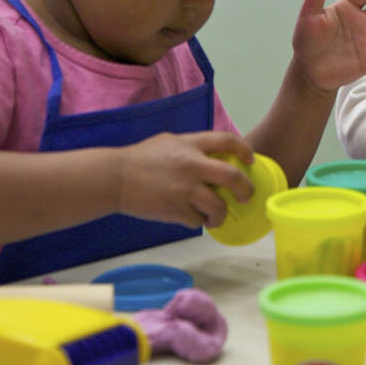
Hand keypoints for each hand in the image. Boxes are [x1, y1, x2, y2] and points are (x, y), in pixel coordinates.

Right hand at [117, 132, 255, 228]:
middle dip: (246, 189)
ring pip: (218, 207)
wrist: (115, 178)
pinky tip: (194, 218)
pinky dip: (199, 222)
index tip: (250, 160)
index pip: (228, 141)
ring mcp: (184, 190)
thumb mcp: (170, 141)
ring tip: (218, 216)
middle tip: (246, 195)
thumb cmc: (141, 158)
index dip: (245, 150)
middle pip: (233, 177)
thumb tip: (216, 155)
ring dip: (222, 214)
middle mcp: (192, 166)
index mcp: (191, 145)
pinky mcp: (175, 210)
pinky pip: (197, 221)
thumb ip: (193, 147)